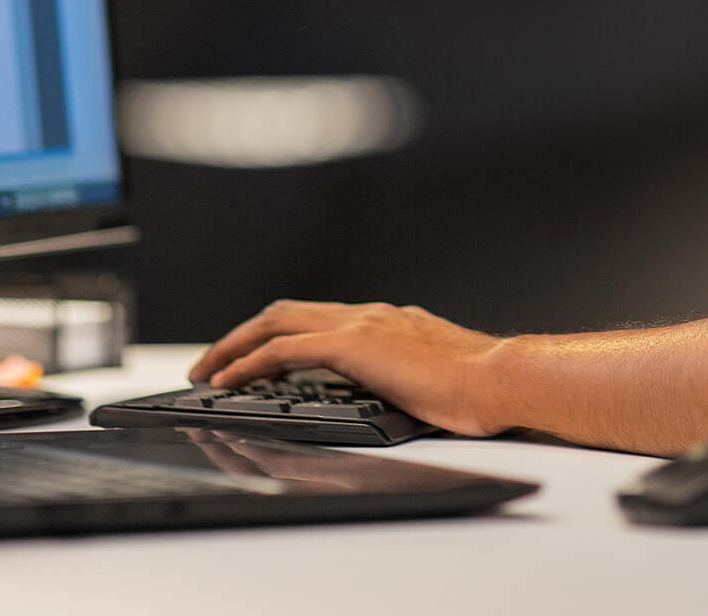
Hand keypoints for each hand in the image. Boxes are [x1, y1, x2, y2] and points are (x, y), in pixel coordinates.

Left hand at [189, 299, 514, 436]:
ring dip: (235, 346)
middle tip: (213, 362)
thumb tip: (392, 395)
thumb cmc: (478, 389)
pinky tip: (229, 380)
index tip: (252, 356)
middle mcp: (368, 314)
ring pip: (277, 323)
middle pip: (286, 312)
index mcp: (386, 322)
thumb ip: (404, 376)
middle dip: (243, 335)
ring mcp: (360, 325)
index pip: (317, 319)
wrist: (499, 379)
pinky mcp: (354, 345)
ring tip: (208, 370)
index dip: (277, 335)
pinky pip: (284, 350)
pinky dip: (251, 362)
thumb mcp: (430, 378)